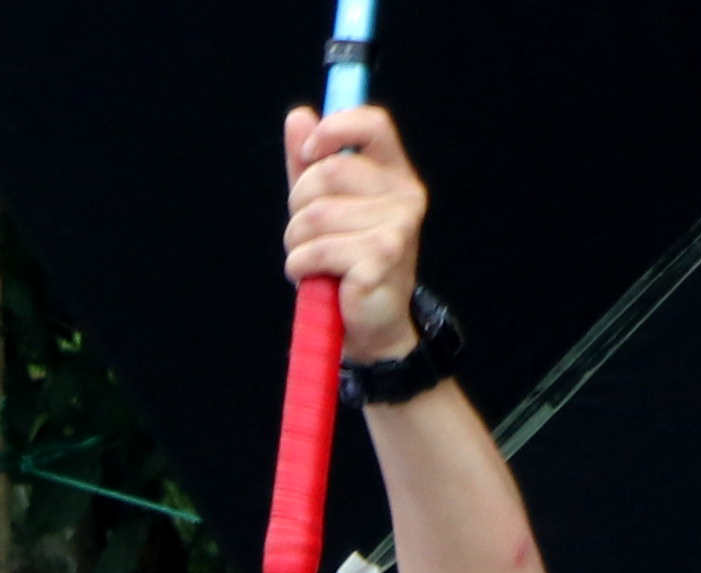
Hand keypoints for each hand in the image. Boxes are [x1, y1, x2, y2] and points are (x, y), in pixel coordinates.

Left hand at [283, 103, 430, 363]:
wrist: (371, 327)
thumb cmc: (346, 265)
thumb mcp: (326, 208)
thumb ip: (310, 164)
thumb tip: (298, 116)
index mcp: (394, 174)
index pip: (372, 124)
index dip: (334, 129)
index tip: (308, 152)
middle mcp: (403, 194)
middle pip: (328, 172)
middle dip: (298, 206)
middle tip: (307, 235)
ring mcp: (397, 225)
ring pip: (314, 216)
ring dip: (296, 245)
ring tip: (313, 263)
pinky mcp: (382, 256)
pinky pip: (316, 250)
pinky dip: (301, 269)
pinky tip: (318, 281)